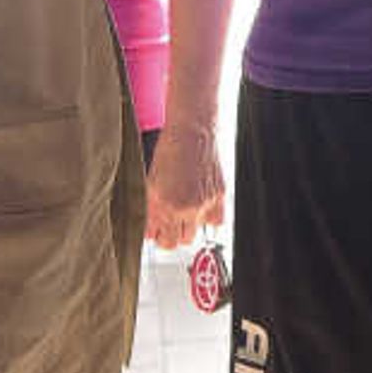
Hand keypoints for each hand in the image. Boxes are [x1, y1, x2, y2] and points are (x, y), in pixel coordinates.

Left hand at [147, 118, 226, 249]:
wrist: (193, 131)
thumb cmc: (170, 150)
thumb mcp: (152, 182)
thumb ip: (151, 210)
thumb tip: (151, 231)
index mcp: (166, 204)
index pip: (163, 241)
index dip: (159, 238)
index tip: (158, 234)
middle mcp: (187, 207)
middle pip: (180, 241)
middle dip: (173, 235)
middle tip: (169, 224)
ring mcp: (206, 203)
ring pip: (197, 233)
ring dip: (189, 227)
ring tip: (184, 212)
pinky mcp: (220, 196)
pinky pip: (216, 221)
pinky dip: (208, 218)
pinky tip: (200, 206)